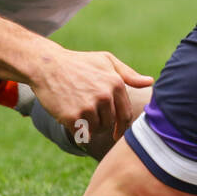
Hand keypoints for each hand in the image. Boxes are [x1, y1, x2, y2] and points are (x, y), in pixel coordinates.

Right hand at [27, 46, 154, 147]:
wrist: (46, 65)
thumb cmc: (78, 63)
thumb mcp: (105, 61)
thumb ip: (128, 74)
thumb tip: (149, 82)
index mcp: (116, 83)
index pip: (126, 114)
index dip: (121, 127)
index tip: (116, 134)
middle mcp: (105, 95)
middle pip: (111, 124)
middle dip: (102, 124)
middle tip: (89, 116)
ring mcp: (89, 106)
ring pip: (97, 130)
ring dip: (89, 127)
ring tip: (79, 114)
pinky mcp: (73, 116)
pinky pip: (82, 134)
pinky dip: (77, 132)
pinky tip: (70, 120)